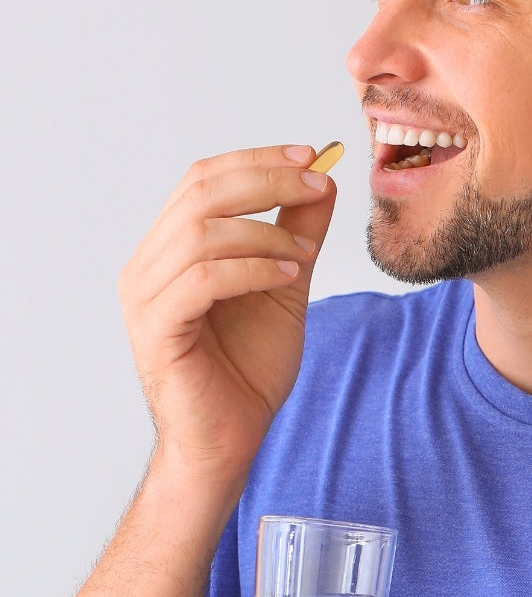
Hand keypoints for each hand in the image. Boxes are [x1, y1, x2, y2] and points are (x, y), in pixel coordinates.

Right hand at [118, 146, 335, 475]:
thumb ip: (297, 233)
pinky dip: (251, 268)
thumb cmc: (248, 369)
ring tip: (304, 254)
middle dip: (266, 180)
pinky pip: (202, 280)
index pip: (203, 180)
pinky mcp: (158, 330)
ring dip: (265, 232)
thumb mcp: (284, 286)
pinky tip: (287, 276)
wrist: (230, 439)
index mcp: (170, 250)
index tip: (311, 157)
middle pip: (200, 194)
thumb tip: (322, 182)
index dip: (256, 160)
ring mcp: (145, 298)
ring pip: (200, 233)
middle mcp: (148, 266)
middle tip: (317, 187)